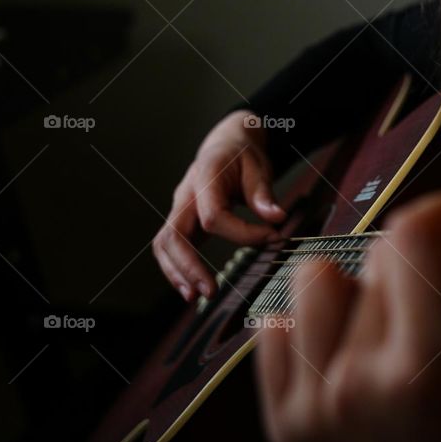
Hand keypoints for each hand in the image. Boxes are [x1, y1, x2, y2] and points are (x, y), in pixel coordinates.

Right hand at [152, 110, 286, 302]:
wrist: (225, 143)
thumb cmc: (242, 155)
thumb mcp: (258, 166)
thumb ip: (263, 192)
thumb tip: (276, 218)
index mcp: (205, 177)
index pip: (213, 216)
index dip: (242, 234)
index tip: (271, 237)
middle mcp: (186, 195)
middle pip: (173, 235)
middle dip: (188, 266)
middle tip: (210, 291)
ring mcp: (180, 209)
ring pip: (164, 244)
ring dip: (176, 273)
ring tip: (195, 297)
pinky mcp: (183, 221)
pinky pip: (170, 247)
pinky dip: (177, 269)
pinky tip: (191, 289)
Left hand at [254, 189, 440, 441]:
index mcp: (421, 372)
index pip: (414, 241)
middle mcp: (354, 383)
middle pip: (372, 261)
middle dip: (415, 258)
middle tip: (438, 276)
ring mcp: (309, 407)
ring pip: (312, 282)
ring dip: (354, 282)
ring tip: (383, 309)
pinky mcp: (283, 428)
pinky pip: (275, 334)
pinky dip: (308, 324)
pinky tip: (341, 341)